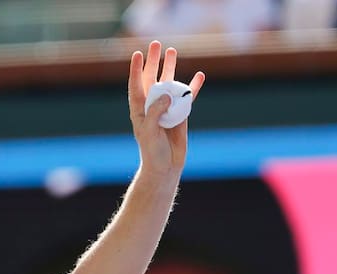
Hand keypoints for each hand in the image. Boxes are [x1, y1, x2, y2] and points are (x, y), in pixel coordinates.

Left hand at [128, 41, 205, 175]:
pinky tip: (200, 75)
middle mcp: (152, 105)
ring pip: (169, 83)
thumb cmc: (152, 151)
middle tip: (156, 44)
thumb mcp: (149, 132)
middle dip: (154, 61)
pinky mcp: (181, 113)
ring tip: (172, 51)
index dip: (136, 70)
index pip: (136, 85)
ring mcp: (167, 108)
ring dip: (170, 67)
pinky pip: (187, 96)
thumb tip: (167, 94)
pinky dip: (193, 86)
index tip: (138, 54)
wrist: (166, 165)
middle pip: (152, 78)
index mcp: (139, 109)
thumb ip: (155, 112)